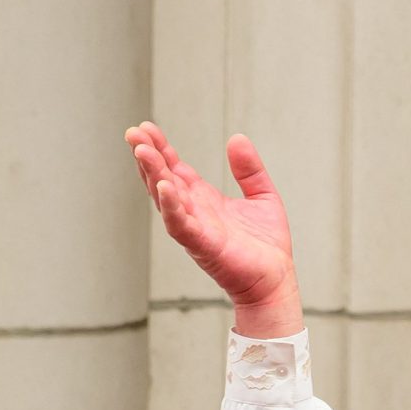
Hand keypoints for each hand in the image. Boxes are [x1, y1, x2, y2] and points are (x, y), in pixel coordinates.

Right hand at [125, 121, 299, 335]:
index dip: (161, 148)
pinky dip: (171, 206)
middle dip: (147, 157)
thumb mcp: (262, 196)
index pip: (175, 168)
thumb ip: (249, 169)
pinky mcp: (204, 246)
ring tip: (141, 152)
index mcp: (203, 199)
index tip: (146, 128)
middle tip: (134, 133)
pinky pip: (181, 225)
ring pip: (165, 199)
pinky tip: (164, 187)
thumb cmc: (267, 245)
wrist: (276, 281)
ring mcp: (195, 229)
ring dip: (152, 175)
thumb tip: (237, 138)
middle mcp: (193, 212)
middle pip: (162, 179)